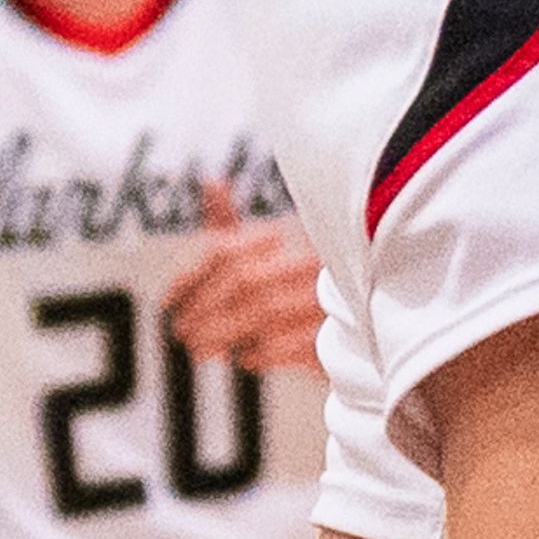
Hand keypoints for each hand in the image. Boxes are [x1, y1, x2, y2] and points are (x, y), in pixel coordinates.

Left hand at [159, 178, 328, 377]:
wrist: (370, 318)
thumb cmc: (308, 281)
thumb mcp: (272, 248)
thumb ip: (238, 225)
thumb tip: (210, 182)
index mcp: (295, 233)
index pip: (231, 250)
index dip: (194, 275)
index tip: (168, 300)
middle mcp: (313, 262)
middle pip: (244, 281)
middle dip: (203, 309)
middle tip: (180, 331)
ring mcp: (327, 297)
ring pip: (262, 313)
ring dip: (222, 334)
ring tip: (199, 347)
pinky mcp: (335, 335)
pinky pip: (289, 344)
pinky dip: (259, 352)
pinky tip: (244, 356)